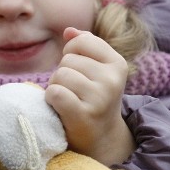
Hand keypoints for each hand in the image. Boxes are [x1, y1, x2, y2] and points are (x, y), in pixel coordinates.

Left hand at [44, 27, 135, 164]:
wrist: (99, 138)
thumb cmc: (92, 97)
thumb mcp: (96, 69)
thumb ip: (84, 46)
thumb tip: (69, 30)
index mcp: (118, 64)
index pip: (82, 41)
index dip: (71, 53)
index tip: (79, 70)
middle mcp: (112, 80)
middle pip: (68, 59)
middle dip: (63, 73)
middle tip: (74, 92)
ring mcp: (100, 98)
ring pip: (60, 75)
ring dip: (56, 86)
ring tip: (68, 100)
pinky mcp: (84, 115)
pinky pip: (55, 92)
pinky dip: (51, 99)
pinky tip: (61, 108)